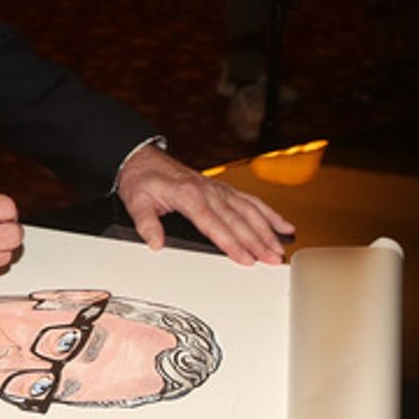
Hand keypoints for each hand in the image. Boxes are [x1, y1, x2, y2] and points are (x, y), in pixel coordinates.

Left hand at [116, 146, 293, 265]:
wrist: (142, 159)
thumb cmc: (142, 180)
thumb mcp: (136, 202)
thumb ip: (146, 223)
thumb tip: (156, 243)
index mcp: (188, 195)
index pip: (213, 223)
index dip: (231, 243)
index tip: (245, 259)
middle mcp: (207, 190)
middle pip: (237, 220)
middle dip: (257, 241)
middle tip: (272, 260)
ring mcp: (217, 189)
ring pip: (249, 210)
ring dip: (266, 230)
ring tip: (280, 248)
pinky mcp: (221, 189)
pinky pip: (250, 200)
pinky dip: (268, 213)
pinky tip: (282, 225)